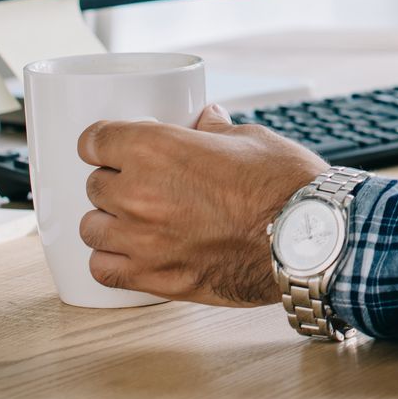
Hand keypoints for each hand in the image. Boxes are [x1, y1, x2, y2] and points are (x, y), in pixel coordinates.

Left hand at [77, 104, 327, 305]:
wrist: (306, 238)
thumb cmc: (283, 186)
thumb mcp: (250, 139)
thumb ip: (215, 130)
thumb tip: (207, 120)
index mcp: (156, 149)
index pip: (95, 140)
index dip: (104, 141)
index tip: (112, 147)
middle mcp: (138, 193)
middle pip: (94, 184)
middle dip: (115, 180)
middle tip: (142, 183)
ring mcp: (142, 240)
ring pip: (91, 228)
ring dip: (109, 221)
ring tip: (136, 220)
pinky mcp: (154, 278)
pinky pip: (103, 269)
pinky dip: (112, 260)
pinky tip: (132, 253)